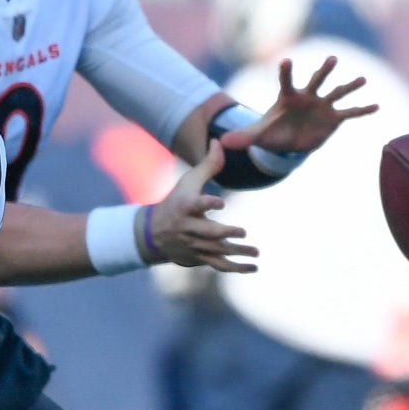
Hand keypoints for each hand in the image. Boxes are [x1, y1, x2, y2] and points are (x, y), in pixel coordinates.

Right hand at [142, 154, 259, 272]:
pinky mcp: (198, 258)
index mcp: (185, 207)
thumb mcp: (188, 182)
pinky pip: (218, 265)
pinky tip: (253, 268)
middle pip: (206, 233)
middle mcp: (188, 228)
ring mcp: (193, 245)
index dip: (207, 204)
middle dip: (224, 233)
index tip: (220, 203)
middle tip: (242, 232)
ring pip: (216, 251)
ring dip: (237, 253)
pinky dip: (236, 268)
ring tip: (256, 253)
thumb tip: (220, 140)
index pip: (194, 204)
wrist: (152, 233)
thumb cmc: (176, 201)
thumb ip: (208, 164)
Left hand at [218, 56, 378, 158]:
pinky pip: (349, 113)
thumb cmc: (273, 133)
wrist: (289, 141)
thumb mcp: (258, 135)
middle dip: (324, 71)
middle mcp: (307, 97)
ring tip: (362, 79)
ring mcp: (322, 106)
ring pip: (337, 93)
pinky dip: (362, 110)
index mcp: (287, 97)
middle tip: (333, 59)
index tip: (286, 61)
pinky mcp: (333, 118)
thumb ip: (244, 137)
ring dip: (349, 87)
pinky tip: (375, 106)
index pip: (286, 82)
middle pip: (316, 81)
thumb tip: (223, 142)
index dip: (286, 72)